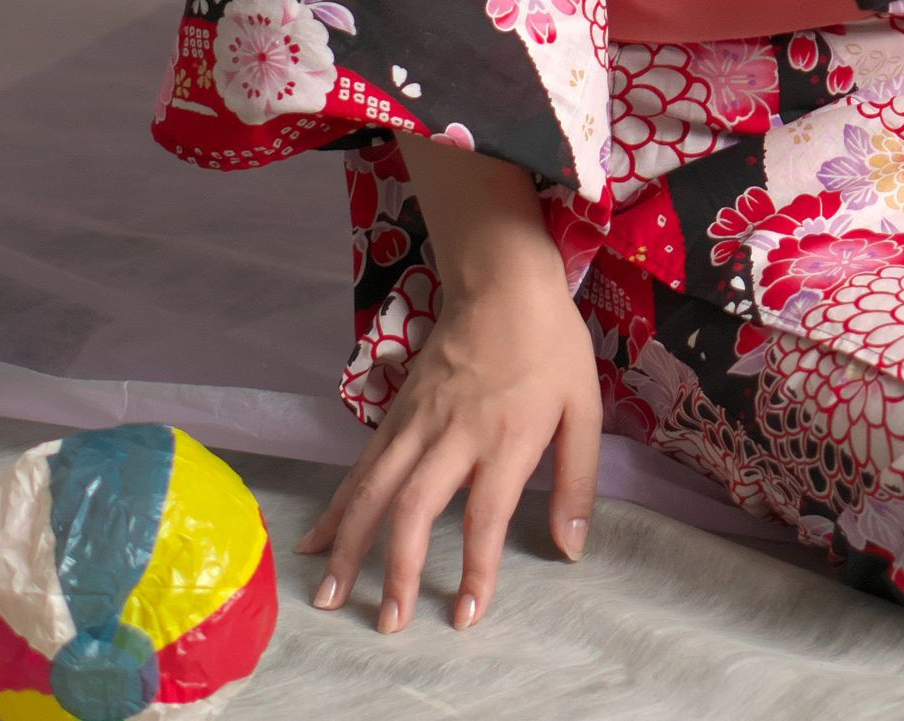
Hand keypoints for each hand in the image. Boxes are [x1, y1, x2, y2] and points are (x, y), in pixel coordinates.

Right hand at [301, 156, 599, 631]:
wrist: (501, 280)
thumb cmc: (551, 347)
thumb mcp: (584, 408)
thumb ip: (578, 480)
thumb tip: (572, 547)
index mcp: (506, 437)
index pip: (485, 516)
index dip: (475, 569)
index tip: (464, 614)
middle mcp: (454, 434)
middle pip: (413, 508)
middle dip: (395, 569)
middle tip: (385, 622)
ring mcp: (417, 422)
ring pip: (374, 489)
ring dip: (350, 545)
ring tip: (329, 594)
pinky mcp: (396, 412)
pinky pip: (362, 466)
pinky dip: (338, 505)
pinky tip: (319, 538)